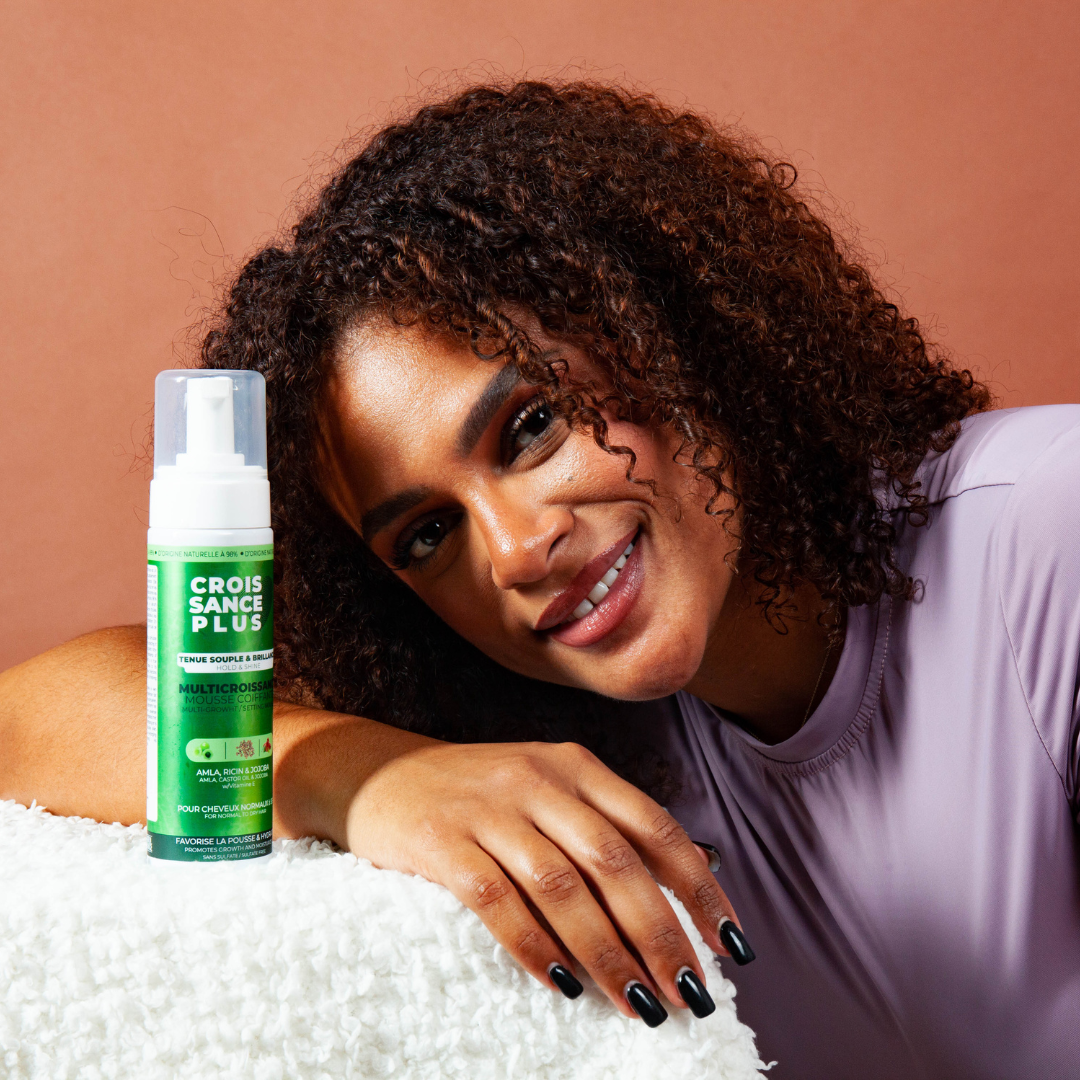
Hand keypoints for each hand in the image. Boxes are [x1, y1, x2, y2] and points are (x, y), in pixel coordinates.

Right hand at [342, 738, 744, 1020]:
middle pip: (616, 862)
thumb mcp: (544, 786)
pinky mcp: (441, 840)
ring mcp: (489, 807)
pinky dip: (534, 945)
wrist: (375, 772)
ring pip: (563, 886)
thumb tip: (685, 880)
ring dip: (608, 952)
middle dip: (660, 933)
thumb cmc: (475, 792)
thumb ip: (602, 821)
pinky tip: (563, 985)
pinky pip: (496, 899)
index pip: (654, 826)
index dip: (699, 887)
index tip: (732, 944)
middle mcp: (539, 778)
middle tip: (690, 993)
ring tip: (639, 1005)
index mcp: (575, 765)